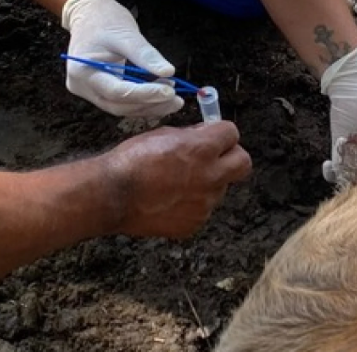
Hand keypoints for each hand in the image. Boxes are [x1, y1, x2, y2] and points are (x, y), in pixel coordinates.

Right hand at [63, 0, 183, 116]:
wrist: (88, 14)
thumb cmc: (104, 19)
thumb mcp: (126, 33)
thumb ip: (145, 55)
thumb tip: (168, 72)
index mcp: (83, 71)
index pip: (116, 91)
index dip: (144, 94)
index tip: (169, 91)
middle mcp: (82, 86)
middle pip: (119, 105)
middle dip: (149, 104)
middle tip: (176, 99)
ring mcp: (89, 91)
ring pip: (121, 107)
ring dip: (149, 105)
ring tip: (173, 98)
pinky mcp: (99, 91)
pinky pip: (121, 101)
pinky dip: (142, 100)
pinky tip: (161, 96)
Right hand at [104, 121, 251, 238]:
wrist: (113, 196)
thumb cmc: (132, 162)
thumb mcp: (163, 135)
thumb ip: (191, 136)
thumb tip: (205, 134)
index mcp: (203, 149)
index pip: (232, 133)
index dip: (222, 133)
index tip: (214, 136)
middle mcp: (210, 176)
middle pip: (243, 163)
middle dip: (232, 157)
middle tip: (215, 158)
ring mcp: (204, 203)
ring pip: (220, 188)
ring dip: (207, 183)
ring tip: (177, 183)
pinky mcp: (194, 223)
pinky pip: (202, 210)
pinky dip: (192, 204)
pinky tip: (170, 200)